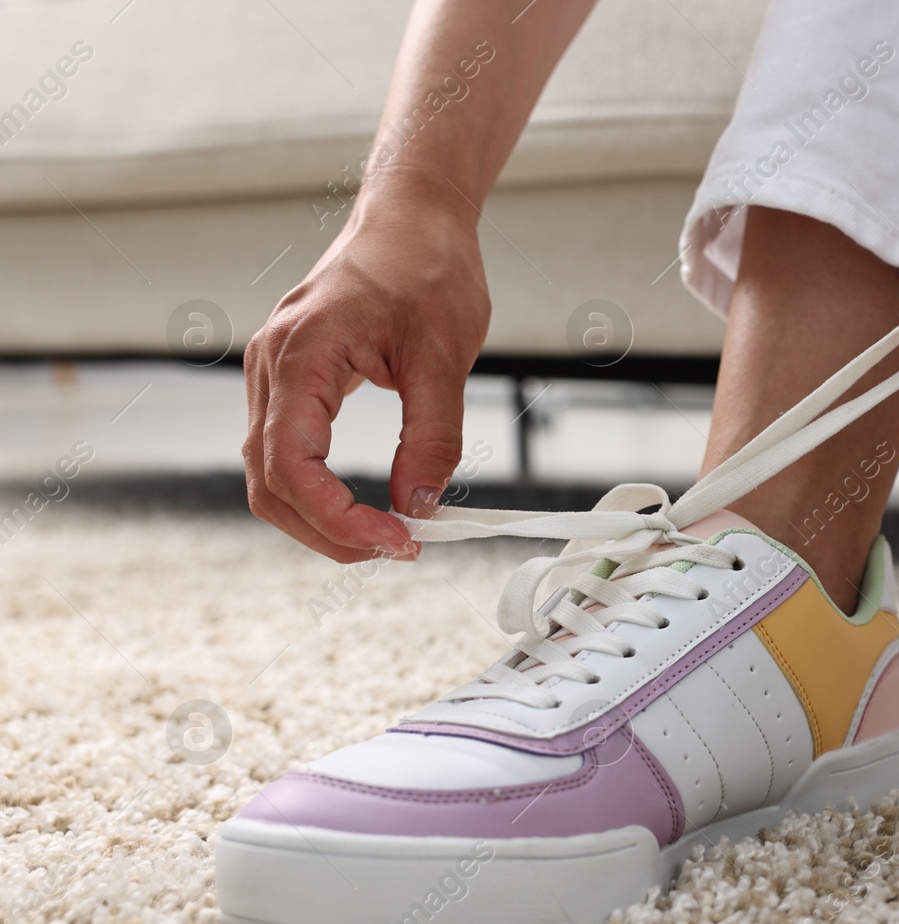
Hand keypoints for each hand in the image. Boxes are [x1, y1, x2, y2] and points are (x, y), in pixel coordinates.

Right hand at [242, 179, 489, 561]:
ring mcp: (275, 373)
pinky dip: (318, 489)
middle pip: (268, 483)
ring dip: (320, 517)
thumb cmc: (426, 265)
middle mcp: (271, 367)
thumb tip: (420, 506)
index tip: (397, 540)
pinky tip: (364, 505)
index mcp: (301, 356)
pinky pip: (286, 451)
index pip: (291, 467)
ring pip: (270, 473)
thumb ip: (433, 437)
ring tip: (386, 534)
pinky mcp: (292, 379)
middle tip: (397, 549)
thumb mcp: (445, 356)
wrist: (412, 215)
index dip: (339, 519)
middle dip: (327, 531)